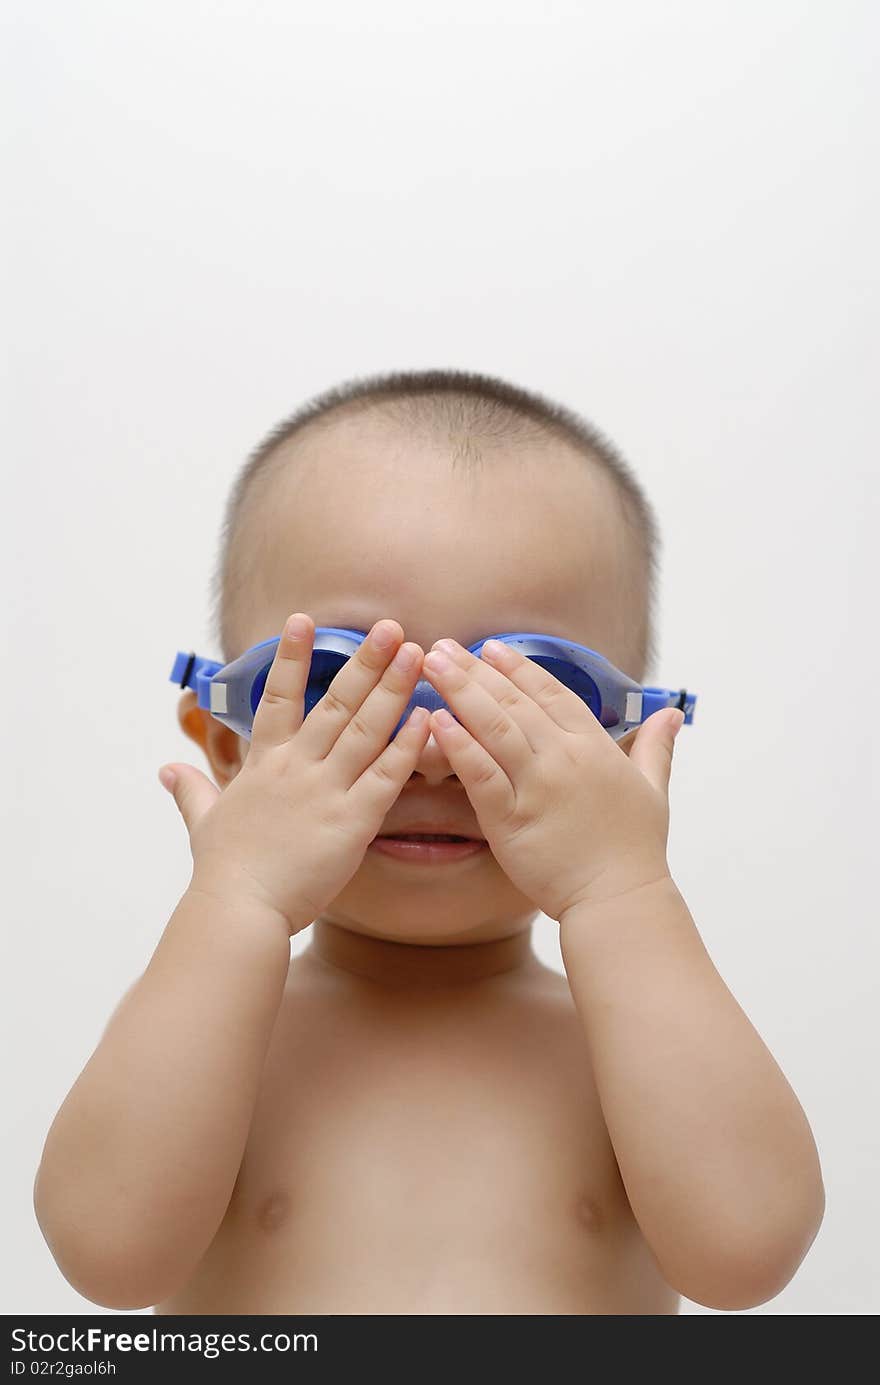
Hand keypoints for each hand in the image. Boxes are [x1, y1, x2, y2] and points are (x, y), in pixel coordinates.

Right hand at [158, 615, 430, 933]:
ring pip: (366, 728)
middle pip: (336, 702)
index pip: (278, 697)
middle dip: (365, 661)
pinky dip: (408, 744)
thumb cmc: (223, 872)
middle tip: (392, 626)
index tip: (303, 618)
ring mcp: (326, 790)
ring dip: (393, 687)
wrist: (238, 910)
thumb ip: (192, 790)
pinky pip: (386, 775)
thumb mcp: (203, 823)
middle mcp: (296, 767)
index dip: (291, 657)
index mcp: (264, 764)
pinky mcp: (352, 820)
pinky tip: (426, 716)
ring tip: (417, 653)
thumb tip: (169, 771)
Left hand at [421, 638, 684, 917]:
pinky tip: (436, 722)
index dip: (519, 668)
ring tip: (431, 665)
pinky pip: (481, 775)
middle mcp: (564, 759)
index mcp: (595, 747)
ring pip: (494, 727)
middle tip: (442, 645)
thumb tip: (672, 713)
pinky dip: (459, 746)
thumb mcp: (653, 789)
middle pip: (515, 702)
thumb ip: (655, 746)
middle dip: (475, 670)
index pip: (551, 693)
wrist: (619, 899)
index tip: (490, 647)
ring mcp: (537, 787)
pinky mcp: (512, 819)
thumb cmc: (635, 849)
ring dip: (460, 691)